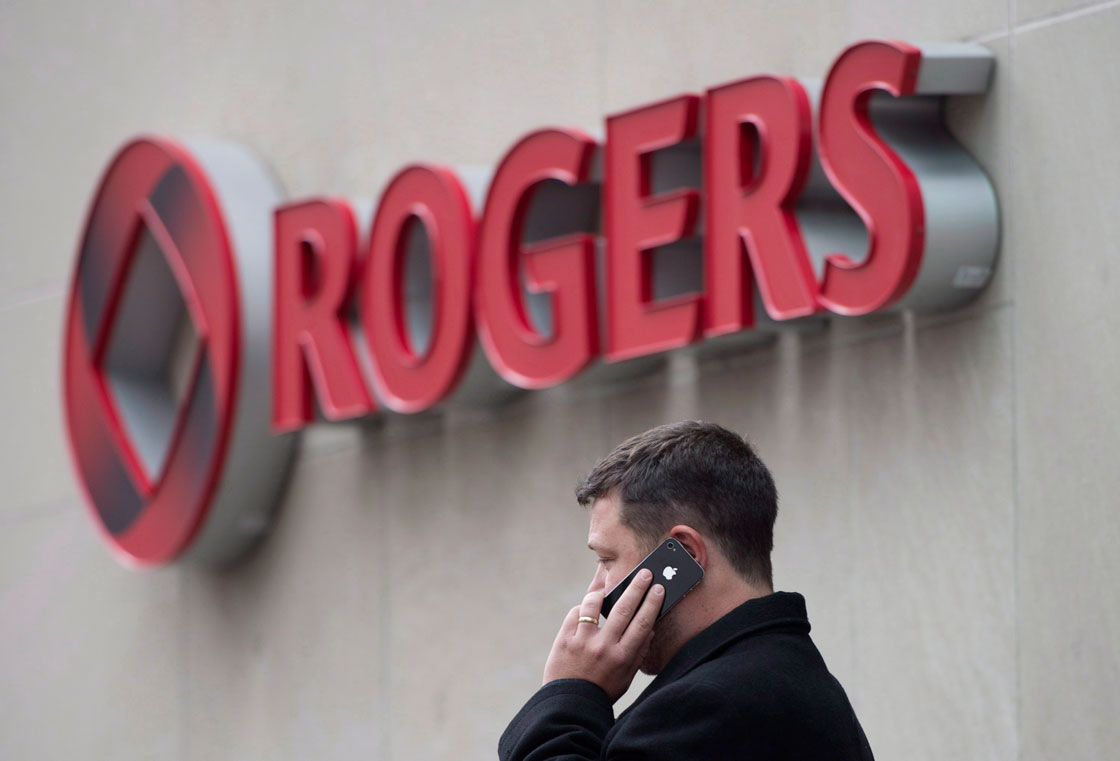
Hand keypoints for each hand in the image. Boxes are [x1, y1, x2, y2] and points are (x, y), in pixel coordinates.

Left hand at [542, 569, 663, 701]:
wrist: (569, 705)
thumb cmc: (602, 690)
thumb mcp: (626, 677)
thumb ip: (638, 652)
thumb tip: (651, 628)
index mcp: (623, 657)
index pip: (642, 624)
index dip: (652, 603)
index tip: (658, 588)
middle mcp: (604, 647)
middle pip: (623, 609)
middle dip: (636, 588)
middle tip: (644, 573)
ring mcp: (582, 641)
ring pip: (594, 605)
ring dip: (602, 591)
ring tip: (607, 585)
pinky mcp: (564, 639)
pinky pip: (576, 613)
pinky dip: (582, 608)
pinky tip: (587, 610)